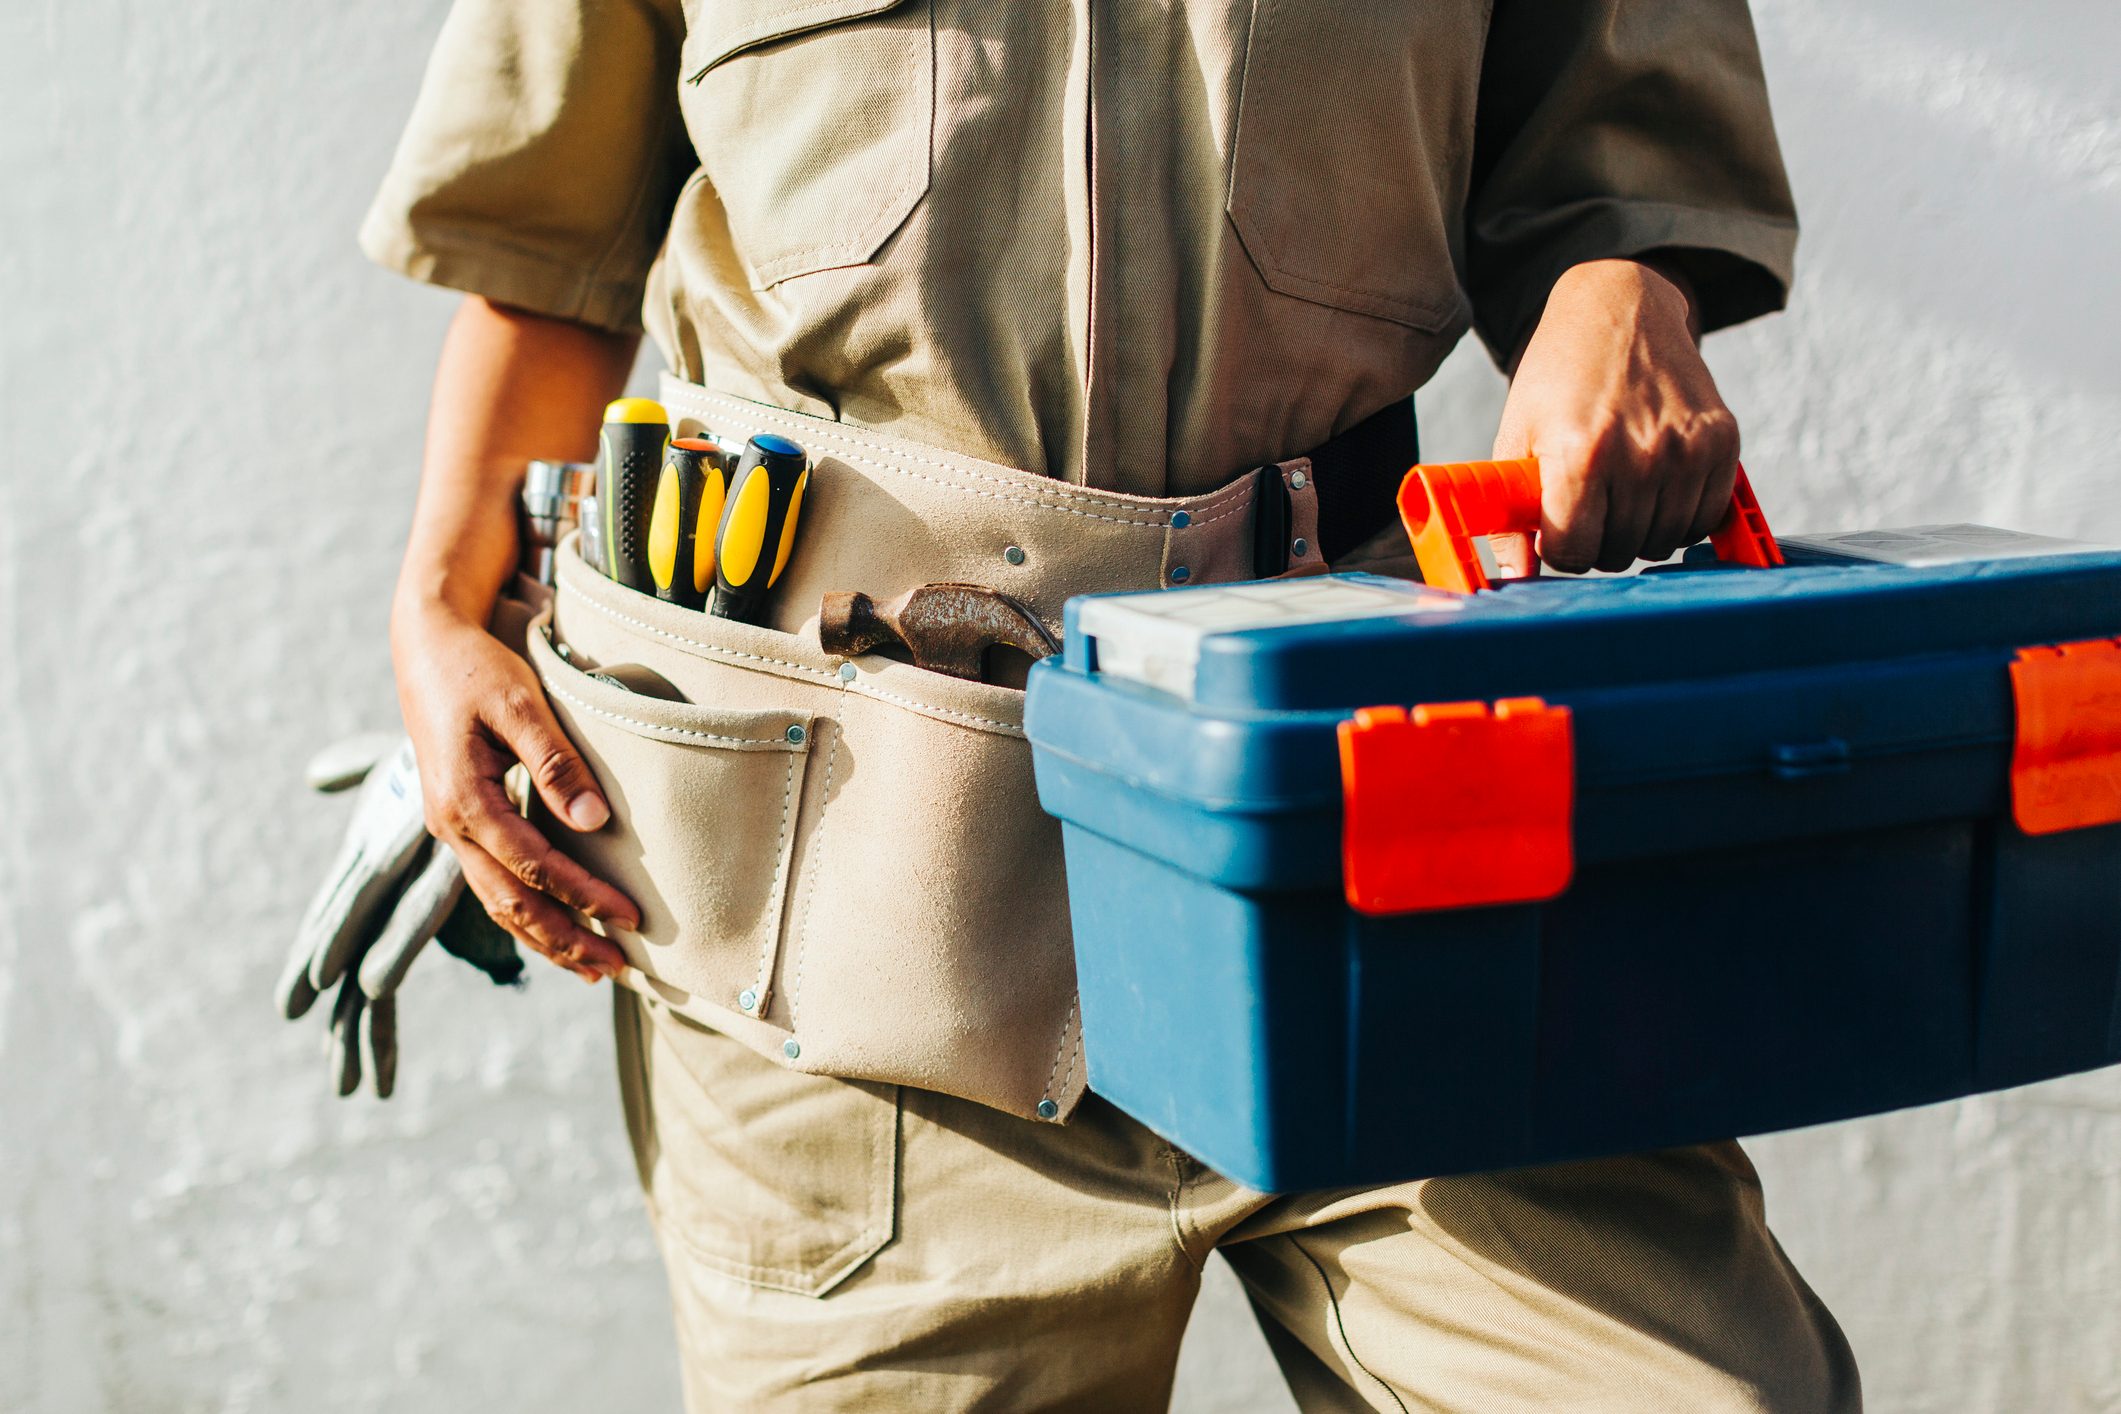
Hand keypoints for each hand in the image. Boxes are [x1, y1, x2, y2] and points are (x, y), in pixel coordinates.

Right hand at [392, 603, 635, 981]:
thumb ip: (554, 762)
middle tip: (618, 968)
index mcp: (464, 800)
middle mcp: (450, 825)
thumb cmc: (476, 669)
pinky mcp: (460, 821)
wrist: (427, 646)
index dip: (582, 896)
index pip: (534, 867)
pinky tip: (555, 929)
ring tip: (592, 967)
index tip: (630, 915)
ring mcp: (451, 828)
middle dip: (564, 940)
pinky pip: (492, 881)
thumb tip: (592, 823)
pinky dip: (525, 912)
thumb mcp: (519, 704)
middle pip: (510, 903)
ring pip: (497, 902)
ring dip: (544, 939)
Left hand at [1490, 258, 1739, 576]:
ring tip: (1619, 494)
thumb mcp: (1516, 438)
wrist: (1620, 310)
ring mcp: (1687, 448)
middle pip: (1618, 551)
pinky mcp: (1723, 440)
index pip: (1573, 551)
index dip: (1559, 548)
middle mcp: (1640, 454)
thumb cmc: (1558, 377)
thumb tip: (1516, 574)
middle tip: (1588, 507)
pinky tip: (1655, 488)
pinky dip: (1680, 516)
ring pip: (1663, 542)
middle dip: (1597, 541)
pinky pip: (1704, 517)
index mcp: (1580, 454)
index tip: (1557, 528)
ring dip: (1638, 532)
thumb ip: (1512, 514)